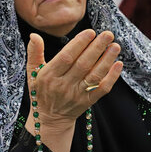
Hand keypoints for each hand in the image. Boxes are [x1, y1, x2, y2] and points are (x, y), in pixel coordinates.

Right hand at [25, 30, 122, 151]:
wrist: (49, 119)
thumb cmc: (41, 91)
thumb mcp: (32, 72)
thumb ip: (34, 53)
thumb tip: (34, 35)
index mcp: (49, 76)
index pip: (66, 57)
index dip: (79, 44)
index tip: (90, 32)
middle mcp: (63, 86)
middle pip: (83, 64)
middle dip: (97, 48)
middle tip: (108, 34)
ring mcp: (77, 94)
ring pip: (94, 75)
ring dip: (106, 60)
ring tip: (115, 46)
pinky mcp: (88, 101)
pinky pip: (102, 89)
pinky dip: (112, 77)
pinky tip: (118, 64)